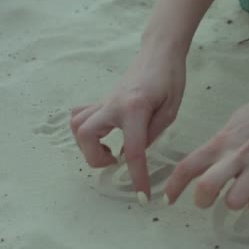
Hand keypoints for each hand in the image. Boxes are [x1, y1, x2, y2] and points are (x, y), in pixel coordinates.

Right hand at [70, 47, 185, 197]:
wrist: (159, 52)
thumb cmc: (170, 78)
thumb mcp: (170, 110)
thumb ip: (152, 134)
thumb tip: (135, 154)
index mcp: (135, 109)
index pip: (132, 151)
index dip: (137, 177)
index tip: (142, 196)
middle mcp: (113, 105)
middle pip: (86, 135)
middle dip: (96, 158)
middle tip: (115, 162)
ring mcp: (104, 101)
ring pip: (78, 126)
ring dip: (87, 145)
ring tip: (108, 150)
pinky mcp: (102, 100)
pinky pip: (81, 116)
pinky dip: (85, 130)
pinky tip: (103, 135)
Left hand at [164, 80, 248, 211]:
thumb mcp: (234, 123)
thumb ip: (219, 144)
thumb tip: (207, 163)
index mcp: (222, 141)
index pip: (188, 166)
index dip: (173, 186)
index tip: (168, 199)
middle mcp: (237, 154)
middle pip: (206, 187)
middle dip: (202, 201)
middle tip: (208, 200)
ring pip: (235, 201)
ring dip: (235, 202)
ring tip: (243, 193)